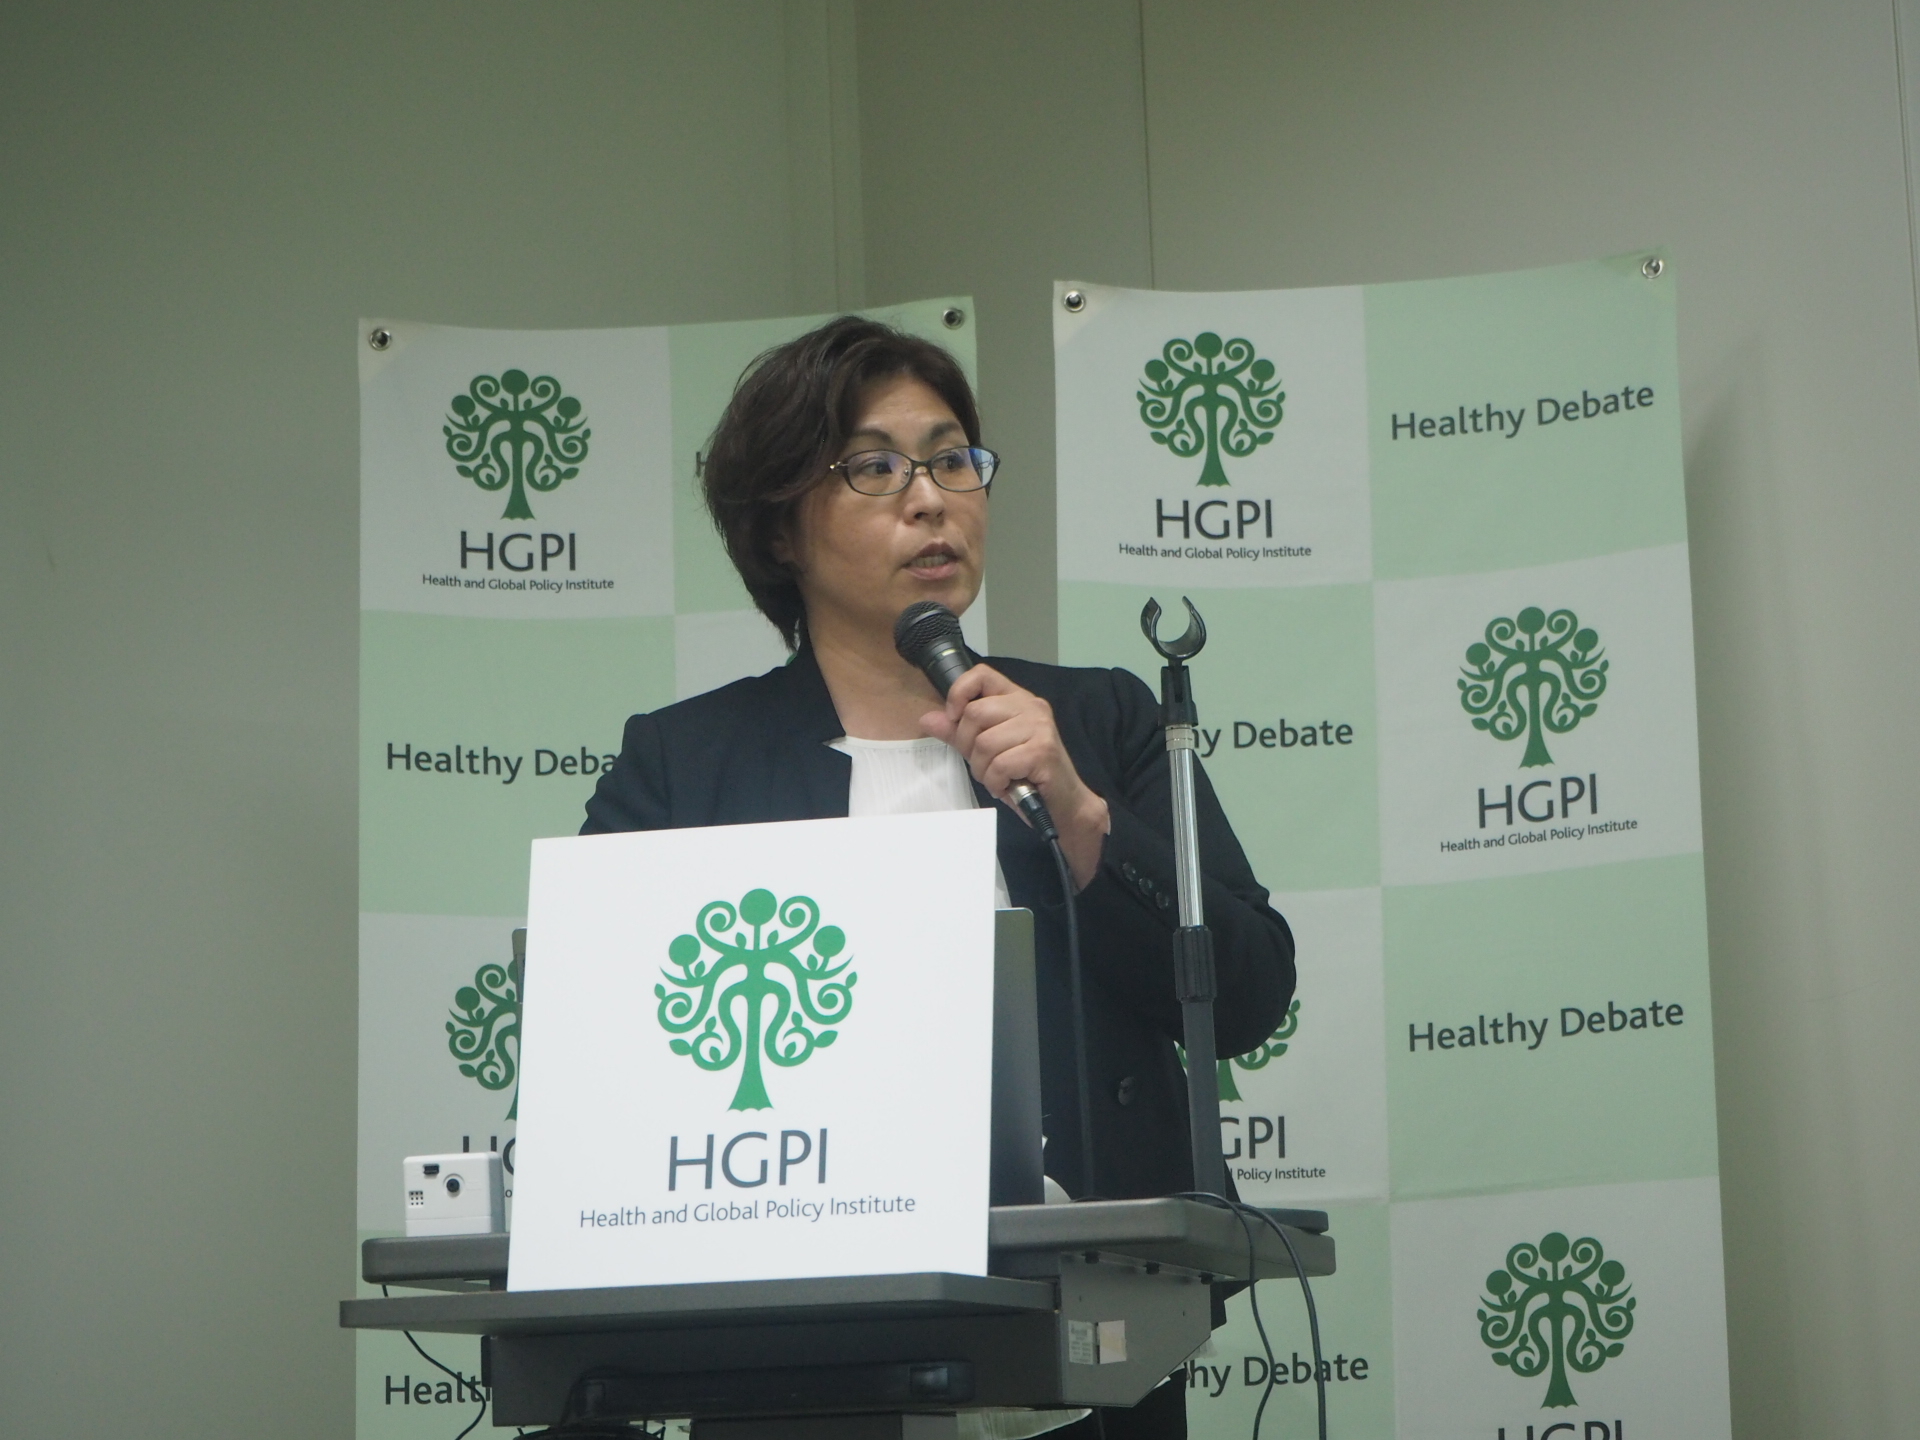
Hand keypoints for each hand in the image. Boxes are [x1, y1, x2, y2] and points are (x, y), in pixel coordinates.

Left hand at [920, 664, 1110, 889]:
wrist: (1062, 803)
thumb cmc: (1024, 774)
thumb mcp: (987, 750)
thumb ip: (959, 732)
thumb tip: (927, 719)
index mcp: (1017, 698)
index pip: (981, 674)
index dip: (959, 692)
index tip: (954, 718)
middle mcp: (1031, 706)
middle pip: (975, 713)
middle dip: (968, 746)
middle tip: (984, 764)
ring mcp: (1039, 726)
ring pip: (984, 743)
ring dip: (983, 770)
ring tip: (998, 778)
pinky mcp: (1043, 750)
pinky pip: (999, 764)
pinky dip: (996, 782)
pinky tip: (1007, 786)